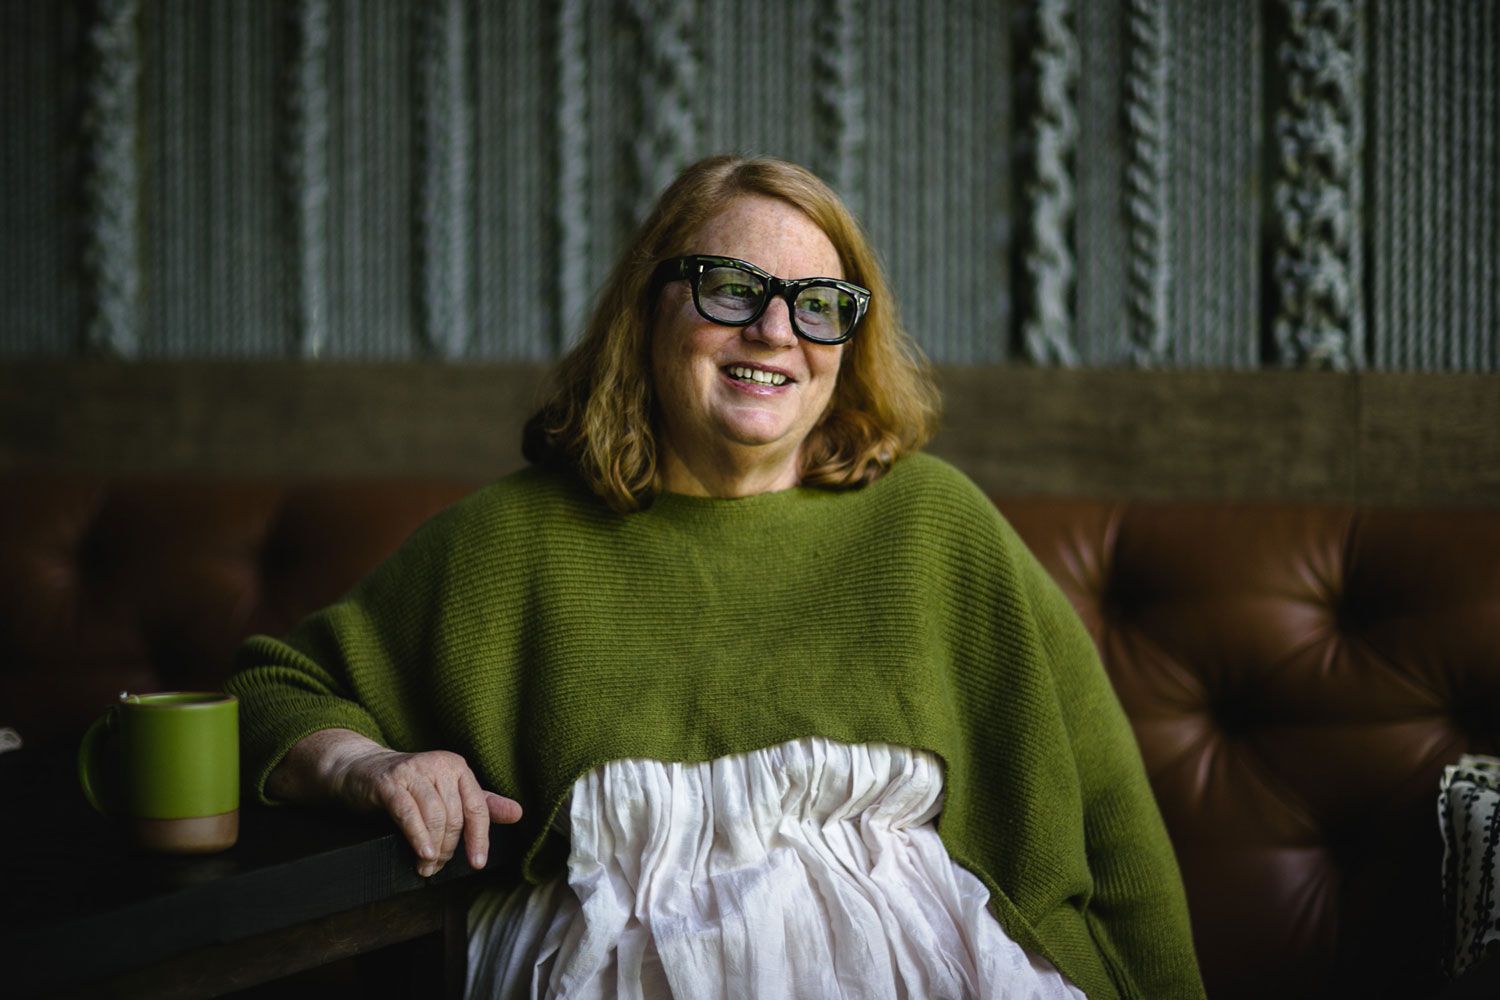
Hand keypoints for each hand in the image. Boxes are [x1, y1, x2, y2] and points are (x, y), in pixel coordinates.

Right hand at [328, 745, 522, 876]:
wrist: (362, 770)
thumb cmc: (409, 786)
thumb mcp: (446, 792)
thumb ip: (481, 804)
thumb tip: (517, 813)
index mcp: (457, 767)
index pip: (477, 807)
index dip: (479, 839)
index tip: (477, 863)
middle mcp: (439, 765)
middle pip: (455, 816)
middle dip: (449, 848)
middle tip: (438, 867)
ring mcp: (414, 771)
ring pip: (434, 816)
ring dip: (433, 848)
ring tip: (426, 866)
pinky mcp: (389, 782)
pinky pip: (409, 813)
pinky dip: (418, 837)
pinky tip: (423, 854)